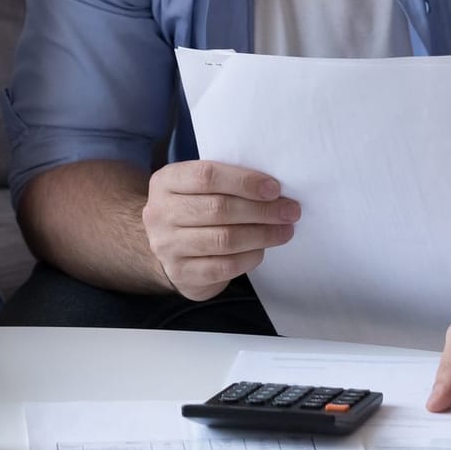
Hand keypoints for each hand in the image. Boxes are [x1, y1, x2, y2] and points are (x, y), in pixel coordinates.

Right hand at [142, 160, 299, 300]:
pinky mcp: (181, 273)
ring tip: (284, 230)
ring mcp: (167, 246)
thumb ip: (225, 182)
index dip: (244, 181)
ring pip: (224, 239)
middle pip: (218, 209)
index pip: (206, 176)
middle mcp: (160, 213)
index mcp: (165, 182)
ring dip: (262, 234)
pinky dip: (250, 257)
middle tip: (289, 211)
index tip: (274, 188)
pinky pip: (224, 266)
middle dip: (261, 210)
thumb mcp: (197, 187)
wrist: (167, 246)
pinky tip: (262, 249)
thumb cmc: (193, 209)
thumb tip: (273, 189)